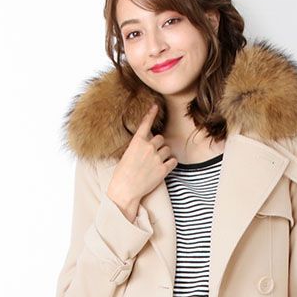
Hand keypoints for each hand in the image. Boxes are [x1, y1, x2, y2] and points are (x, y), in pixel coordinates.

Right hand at [107, 103, 177, 220]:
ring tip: (156, 164)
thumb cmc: (122, 174)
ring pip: (168, 150)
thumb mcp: (127, 155)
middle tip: (152, 156)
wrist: (125, 190)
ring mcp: (156, 159)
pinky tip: (164, 168)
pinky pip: (173, 161)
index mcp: (137, 142)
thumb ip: (138, 146)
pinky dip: (170, 164)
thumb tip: (148, 144)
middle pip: (161, 139)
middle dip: (159, 146)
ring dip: (164, 155)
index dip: (151, 114)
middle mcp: (148, 148)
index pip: (146, 124)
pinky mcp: (163, 170)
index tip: (155, 106)